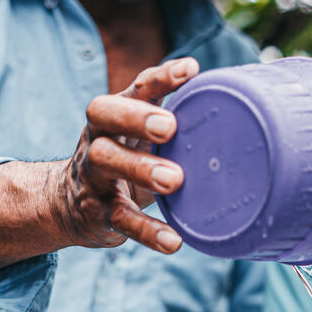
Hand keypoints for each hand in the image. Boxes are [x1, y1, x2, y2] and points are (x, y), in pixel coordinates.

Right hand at [55, 56, 198, 253]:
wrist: (69, 204)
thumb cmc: (126, 161)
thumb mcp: (143, 139)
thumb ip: (177, 124)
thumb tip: (242, 109)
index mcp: (117, 113)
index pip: (137, 87)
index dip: (161, 77)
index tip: (190, 70)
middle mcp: (98, 136)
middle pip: (104, 112)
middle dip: (136, 117)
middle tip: (168, 127)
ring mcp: (93, 173)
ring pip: (106, 162)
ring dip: (139, 168)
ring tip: (173, 180)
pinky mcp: (97, 211)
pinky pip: (119, 218)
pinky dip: (146, 231)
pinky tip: (173, 242)